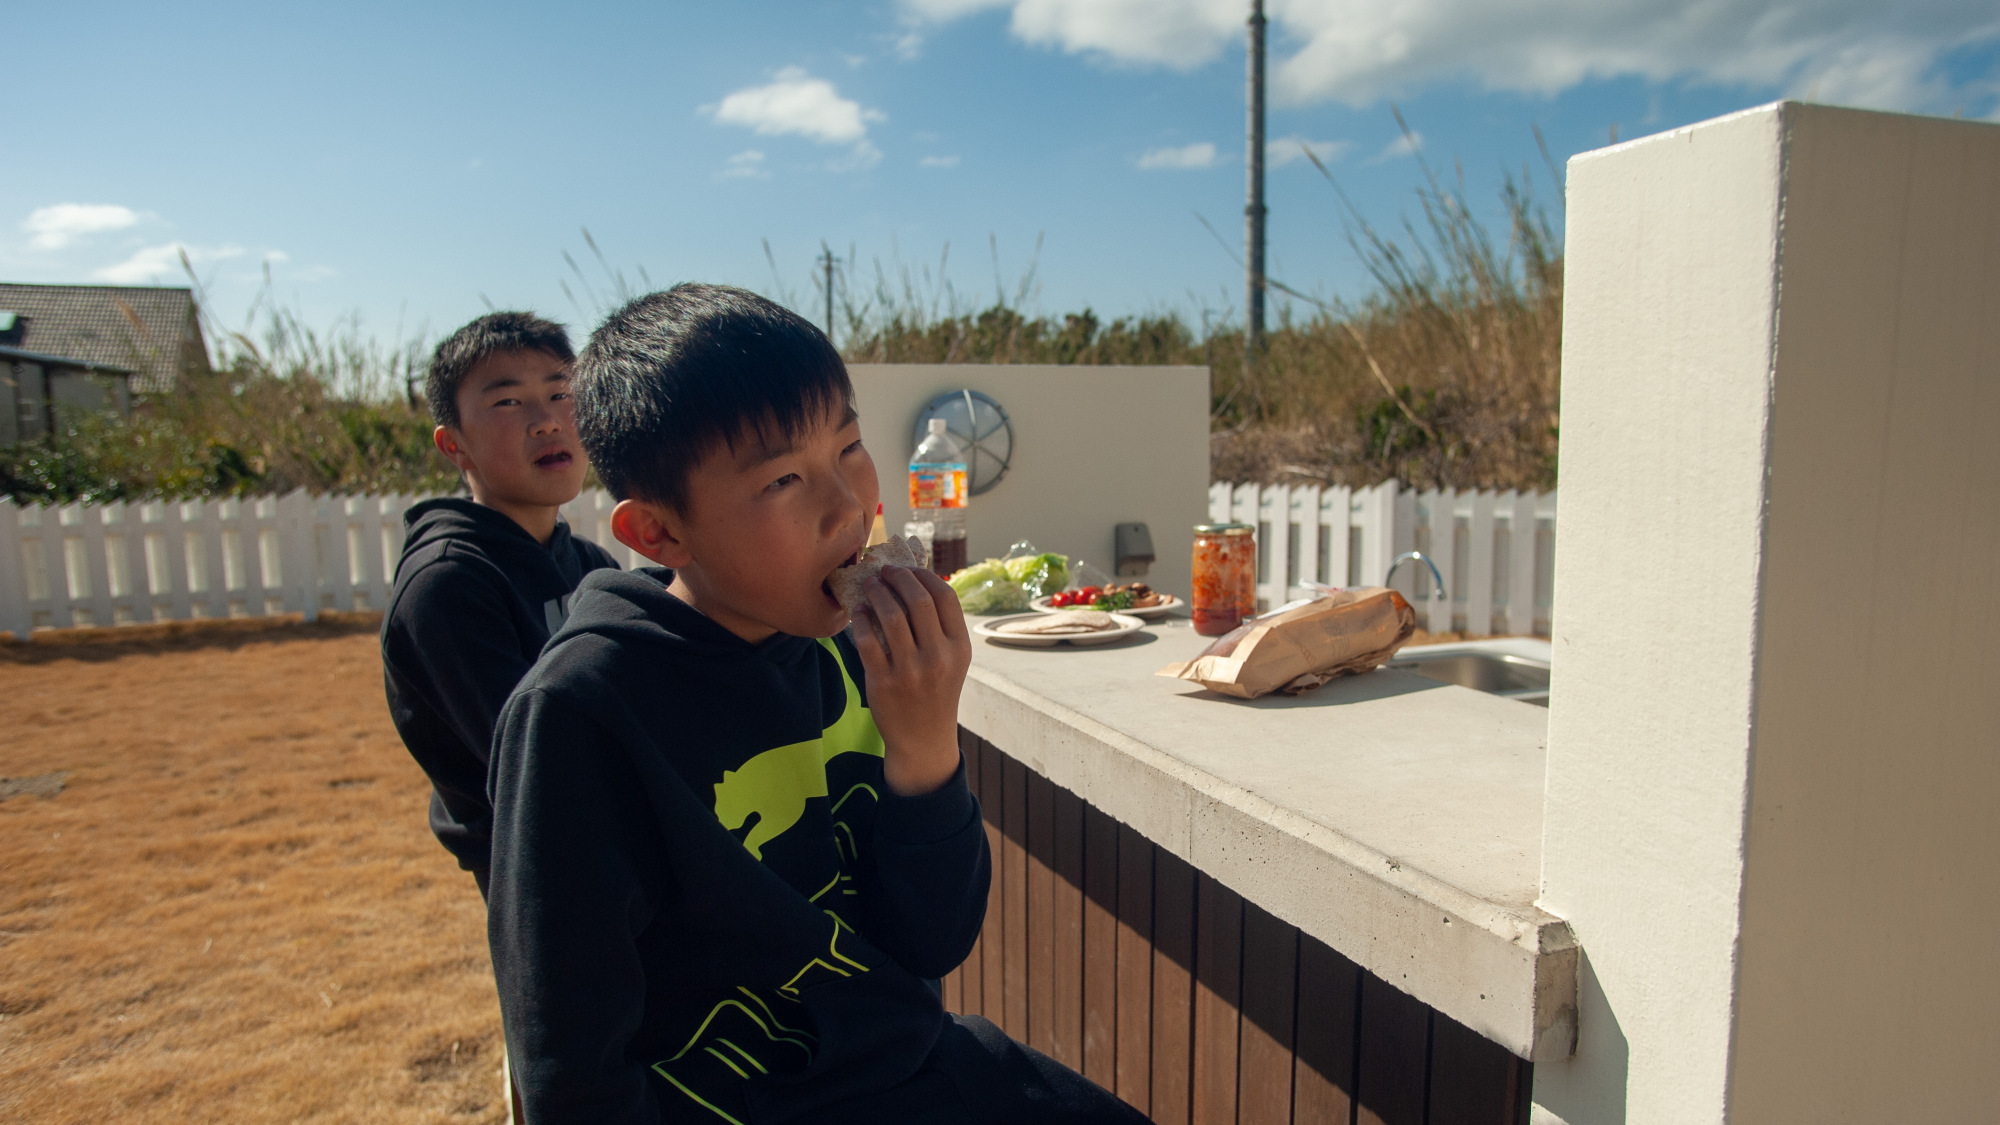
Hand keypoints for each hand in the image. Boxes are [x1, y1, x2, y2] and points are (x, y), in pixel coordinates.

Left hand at [848, 566, 971, 796]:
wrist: (924, 739)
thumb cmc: (936, 692)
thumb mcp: (951, 660)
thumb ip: (940, 626)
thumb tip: (916, 580)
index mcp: (959, 647)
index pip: (945, 596)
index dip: (923, 575)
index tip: (907, 568)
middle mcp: (938, 657)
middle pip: (917, 600)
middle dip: (898, 578)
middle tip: (883, 572)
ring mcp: (911, 671)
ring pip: (891, 616)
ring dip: (877, 593)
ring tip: (869, 586)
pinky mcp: (884, 682)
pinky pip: (867, 641)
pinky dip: (860, 621)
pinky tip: (858, 613)